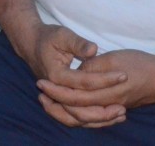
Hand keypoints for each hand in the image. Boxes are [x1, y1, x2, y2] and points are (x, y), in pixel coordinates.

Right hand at [9, 23, 125, 127]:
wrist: (31, 45)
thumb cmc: (48, 37)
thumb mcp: (62, 35)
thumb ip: (78, 43)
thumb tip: (93, 50)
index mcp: (56, 75)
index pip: (84, 82)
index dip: (105, 79)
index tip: (123, 75)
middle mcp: (56, 91)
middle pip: (80, 108)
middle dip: (103, 108)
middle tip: (124, 106)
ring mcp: (58, 98)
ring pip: (78, 117)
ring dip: (99, 119)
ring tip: (120, 114)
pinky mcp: (62, 100)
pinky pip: (77, 116)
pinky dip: (92, 119)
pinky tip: (110, 117)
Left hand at [36, 49, 154, 126]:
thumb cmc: (140, 63)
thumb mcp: (114, 58)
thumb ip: (92, 67)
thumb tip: (75, 73)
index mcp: (106, 92)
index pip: (75, 97)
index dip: (56, 91)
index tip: (41, 83)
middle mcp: (108, 105)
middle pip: (76, 112)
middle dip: (56, 104)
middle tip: (40, 95)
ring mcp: (112, 109)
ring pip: (84, 120)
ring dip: (65, 113)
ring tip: (50, 104)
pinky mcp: (116, 108)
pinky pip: (94, 119)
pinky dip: (80, 117)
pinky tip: (71, 111)